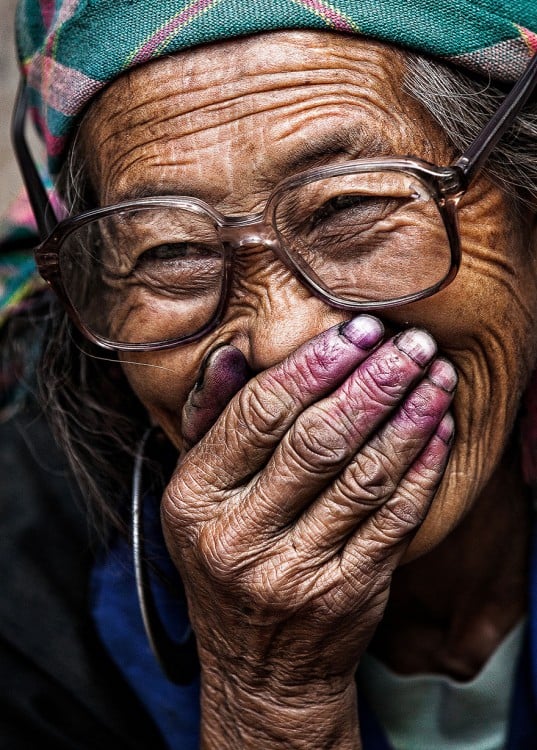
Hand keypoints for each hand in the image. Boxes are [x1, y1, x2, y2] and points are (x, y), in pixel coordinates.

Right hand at [161, 316, 455, 746]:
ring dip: (409, 417)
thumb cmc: (226, 562)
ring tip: (436, 374)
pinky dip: (423, 466)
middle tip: (410, 342)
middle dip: (373, 381)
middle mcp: (238, 538)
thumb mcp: (196, 495)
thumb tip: (234, 355)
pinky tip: (439, 427)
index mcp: (193, 500)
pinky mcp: (348, 593)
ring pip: (365, 475)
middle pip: (318, 440)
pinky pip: (395, 517)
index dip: (315, 366)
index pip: (259, 415)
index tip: (356, 331)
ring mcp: (295, 572)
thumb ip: (211, 422)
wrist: (260, 666)